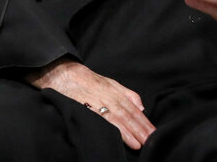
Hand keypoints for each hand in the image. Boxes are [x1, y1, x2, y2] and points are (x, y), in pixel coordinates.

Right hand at [25, 58, 154, 148]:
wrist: (62, 72)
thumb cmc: (86, 79)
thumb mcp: (109, 82)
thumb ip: (126, 94)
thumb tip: (142, 107)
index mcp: (115, 92)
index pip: (133, 109)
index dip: (144, 122)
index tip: (154, 133)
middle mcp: (108, 96)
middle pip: (128, 115)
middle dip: (141, 129)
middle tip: (152, 141)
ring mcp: (97, 102)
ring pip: (118, 118)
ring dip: (131, 132)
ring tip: (141, 143)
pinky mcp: (85, 107)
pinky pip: (102, 119)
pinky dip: (114, 129)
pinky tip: (122, 138)